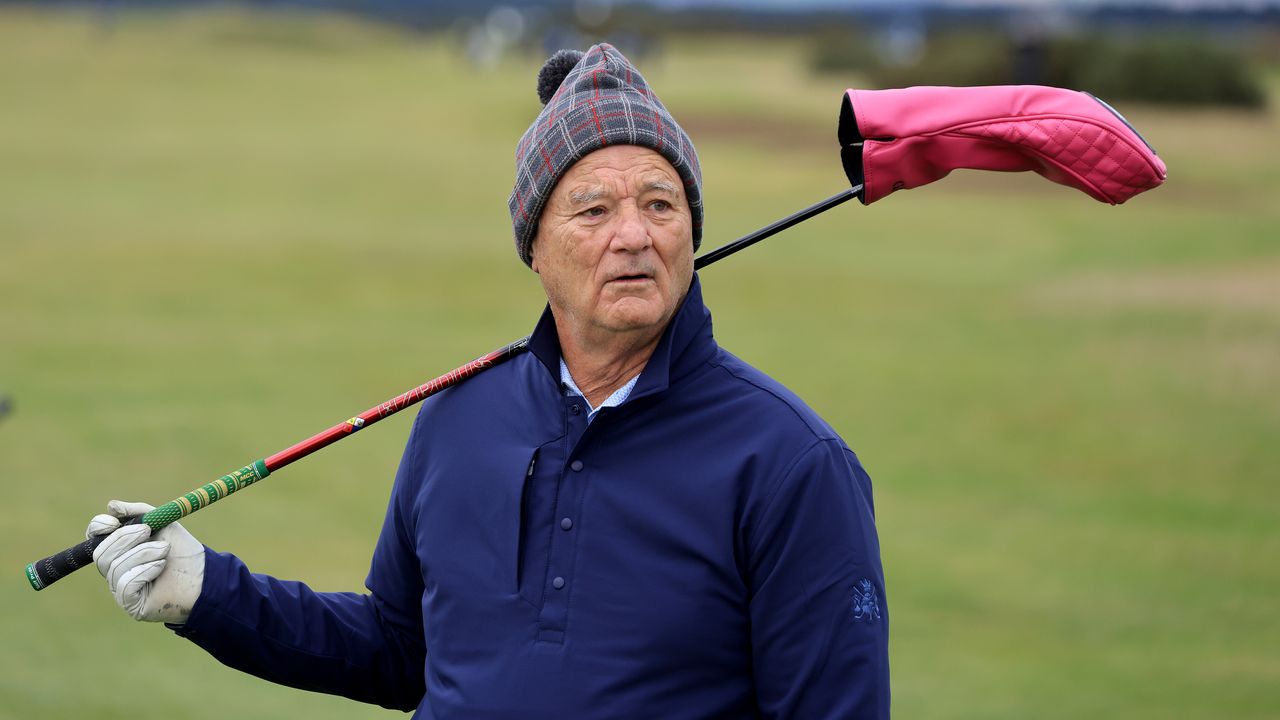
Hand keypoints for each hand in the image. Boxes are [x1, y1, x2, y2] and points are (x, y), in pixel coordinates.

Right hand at [86, 500, 204, 623]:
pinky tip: (160, 568)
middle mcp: (115, 570)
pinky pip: (125, 584)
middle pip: (100, 553)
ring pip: (114, 567)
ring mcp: (120, 589)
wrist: (204, 574)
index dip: (97, 528)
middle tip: (147, 530)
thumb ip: (138, 512)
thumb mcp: (162, 523)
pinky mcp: (130, 604)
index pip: (94, 537)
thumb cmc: (183, 549)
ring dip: (143, 553)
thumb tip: (111, 506)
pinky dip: (144, 571)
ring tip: (164, 551)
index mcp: (119, 549)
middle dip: (124, 538)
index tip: (112, 521)